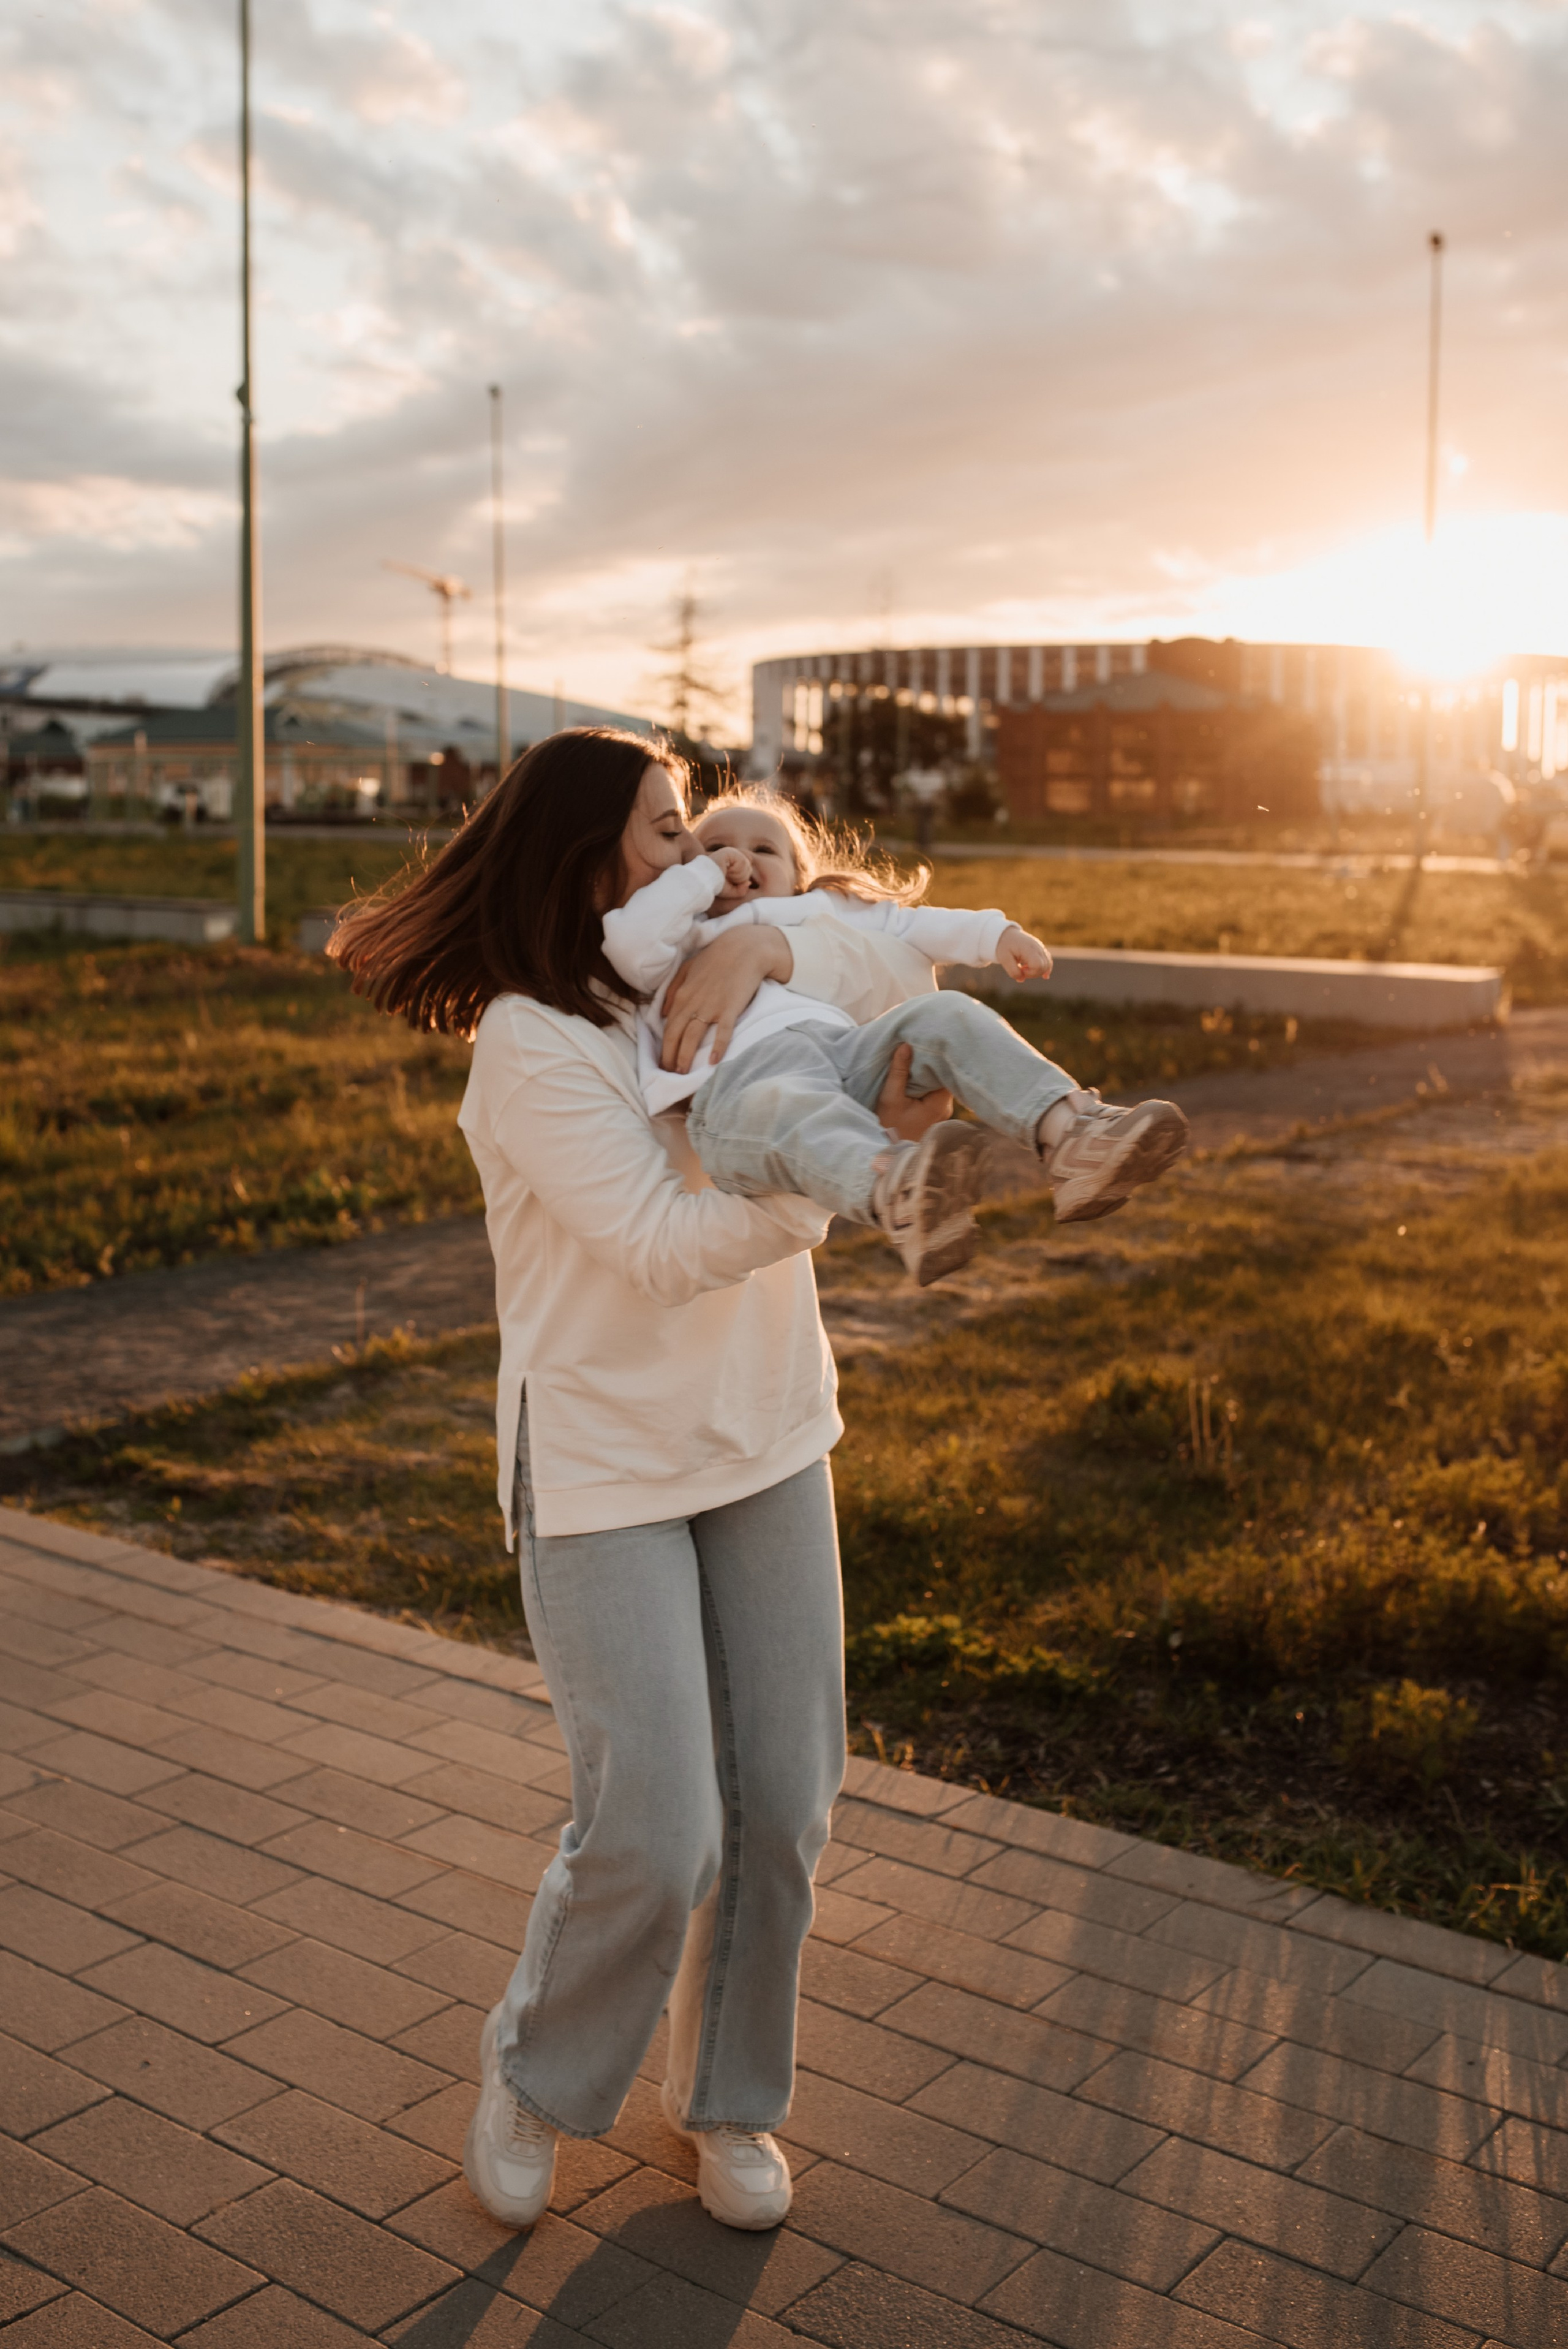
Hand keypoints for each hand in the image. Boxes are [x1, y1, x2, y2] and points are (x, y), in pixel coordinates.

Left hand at [660, 927, 792, 1070]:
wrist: (744, 947)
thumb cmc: (716, 957)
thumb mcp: (687, 969)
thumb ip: (672, 990)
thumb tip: (661, 1012)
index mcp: (682, 995)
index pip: (668, 1027)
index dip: (664, 1047)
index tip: (663, 1062)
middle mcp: (692, 1003)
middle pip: (675, 1035)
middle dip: (670, 1056)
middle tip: (669, 1073)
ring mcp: (711, 1006)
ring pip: (693, 1036)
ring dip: (686, 1056)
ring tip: (683, 1072)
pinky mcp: (730, 1008)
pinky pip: (722, 1032)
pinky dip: (717, 1047)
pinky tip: (713, 1061)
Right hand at [710, 846, 752, 895]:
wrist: (703, 882)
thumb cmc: (714, 886)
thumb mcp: (730, 891)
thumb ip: (741, 889)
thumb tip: (749, 883)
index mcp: (731, 861)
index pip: (747, 867)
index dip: (742, 878)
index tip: (730, 880)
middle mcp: (731, 854)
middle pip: (748, 867)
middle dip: (741, 878)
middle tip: (728, 878)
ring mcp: (730, 851)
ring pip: (747, 865)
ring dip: (738, 875)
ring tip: (727, 875)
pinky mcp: (729, 851)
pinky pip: (742, 862)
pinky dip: (737, 871)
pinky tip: (727, 871)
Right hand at [876, 1041, 954, 1141]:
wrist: (888, 1153)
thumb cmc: (889, 1127)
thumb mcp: (890, 1098)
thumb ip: (899, 1072)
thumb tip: (906, 1045)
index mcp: (939, 1105)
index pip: (947, 1073)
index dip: (939, 1058)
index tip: (928, 1045)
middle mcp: (946, 1109)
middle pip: (945, 1078)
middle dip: (934, 1064)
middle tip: (922, 1047)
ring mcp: (943, 1113)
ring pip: (941, 1085)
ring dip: (930, 1074)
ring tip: (918, 1059)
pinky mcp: (936, 1114)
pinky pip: (936, 1094)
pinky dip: (928, 1084)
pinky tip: (918, 1076)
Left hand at [997, 923, 1052, 980]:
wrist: (1008, 934)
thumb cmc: (1005, 947)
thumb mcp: (1004, 959)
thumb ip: (1012, 971)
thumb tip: (1022, 979)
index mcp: (1028, 949)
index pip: (1038, 965)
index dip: (1030, 973)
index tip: (1021, 969)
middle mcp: (1038, 948)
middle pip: (1044, 967)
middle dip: (1033, 974)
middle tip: (1021, 969)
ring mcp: (1041, 948)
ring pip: (1047, 965)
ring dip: (1038, 971)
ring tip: (1026, 967)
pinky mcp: (1042, 950)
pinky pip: (1049, 961)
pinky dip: (1046, 969)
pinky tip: (1044, 976)